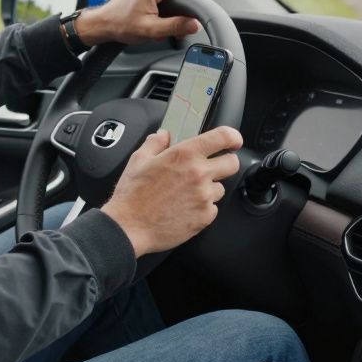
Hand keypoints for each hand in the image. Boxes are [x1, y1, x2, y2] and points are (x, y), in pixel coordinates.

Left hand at [73, 0, 200, 45]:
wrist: (102, 23)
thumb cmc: (120, 25)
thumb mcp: (151, 30)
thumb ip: (175, 26)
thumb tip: (194, 24)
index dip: (191, 9)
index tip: (184, 23)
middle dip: (179, 13)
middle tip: (166, 28)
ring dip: (170, 12)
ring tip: (156, 23)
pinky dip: (162, 8)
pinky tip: (152, 18)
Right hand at [101, 127, 242, 257]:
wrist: (129, 226)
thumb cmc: (132, 195)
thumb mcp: (138, 160)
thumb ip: (155, 143)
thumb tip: (163, 135)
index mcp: (184, 155)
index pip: (223, 137)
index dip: (232, 137)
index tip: (232, 141)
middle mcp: (199, 174)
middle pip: (232, 163)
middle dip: (224, 163)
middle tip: (210, 168)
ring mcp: (204, 197)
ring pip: (221, 188)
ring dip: (209, 188)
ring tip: (187, 193)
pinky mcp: (205, 217)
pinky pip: (213, 208)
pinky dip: (203, 207)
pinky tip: (185, 207)